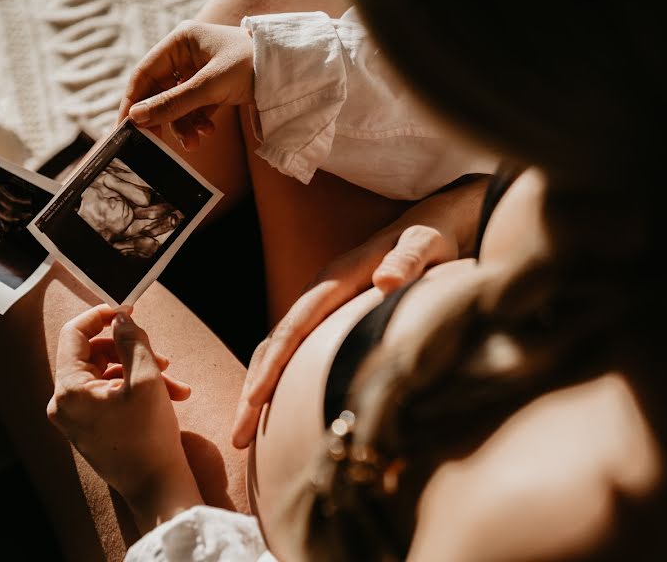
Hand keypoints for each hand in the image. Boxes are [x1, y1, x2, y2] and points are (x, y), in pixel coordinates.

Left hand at [47, 305, 201, 530]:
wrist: (157, 488)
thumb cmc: (149, 437)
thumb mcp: (147, 378)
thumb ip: (132, 340)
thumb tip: (120, 318)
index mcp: (69, 389)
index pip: (73, 333)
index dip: (101, 316)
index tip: (127, 310)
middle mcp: (64, 403)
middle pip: (92, 354)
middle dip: (129, 349)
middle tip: (160, 353)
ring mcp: (76, 418)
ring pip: (107, 374)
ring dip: (141, 370)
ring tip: (173, 379)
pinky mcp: (90, 427)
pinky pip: (110, 395)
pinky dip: (137, 389)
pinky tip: (170, 394)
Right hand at [117, 21, 254, 150]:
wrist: (290, 71)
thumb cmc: (251, 65)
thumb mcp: (210, 86)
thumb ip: (173, 103)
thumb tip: (137, 118)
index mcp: (180, 41)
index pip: (144, 74)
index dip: (132, 102)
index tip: (123, 128)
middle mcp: (186, 54)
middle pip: (159, 92)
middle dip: (161, 119)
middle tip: (155, 144)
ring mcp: (199, 72)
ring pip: (177, 104)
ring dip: (182, 125)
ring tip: (194, 143)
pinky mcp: (212, 88)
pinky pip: (194, 109)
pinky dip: (197, 123)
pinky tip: (207, 133)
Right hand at [231, 176, 490, 447]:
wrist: (424, 229)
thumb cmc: (428, 240)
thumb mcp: (424, 245)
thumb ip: (408, 261)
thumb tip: (386, 282)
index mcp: (335, 279)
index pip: (296, 326)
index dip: (274, 364)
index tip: (255, 399)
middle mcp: (317, 294)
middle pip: (274, 345)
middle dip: (252, 391)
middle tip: (237, 437)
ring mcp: (317, 308)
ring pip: (275, 352)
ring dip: (256, 392)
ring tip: (243, 437)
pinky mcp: (324, 320)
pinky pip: (290, 353)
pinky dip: (273, 382)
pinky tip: (269, 413)